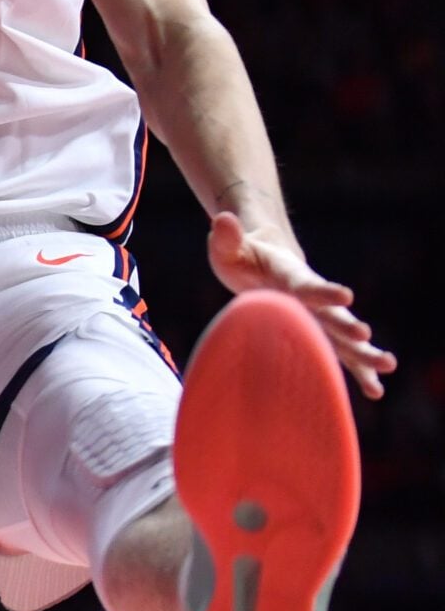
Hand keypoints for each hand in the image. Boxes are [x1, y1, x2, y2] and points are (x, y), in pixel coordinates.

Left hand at [207, 212, 394, 398]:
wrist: (267, 261)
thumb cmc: (243, 256)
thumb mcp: (229, 247)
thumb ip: (227, 238)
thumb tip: (223, 219)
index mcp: (290, 275)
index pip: (306, 285)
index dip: (323, 291)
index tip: (345, 295)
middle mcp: (311, 298)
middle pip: (331, 314)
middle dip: (346, 326)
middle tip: (365, 336)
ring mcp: (318, 317)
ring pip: (343, 338)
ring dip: (364, 353)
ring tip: (388, 365)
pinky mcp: (319, 333)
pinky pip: (339, 355)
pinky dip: (357, 371)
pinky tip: (376, 391)